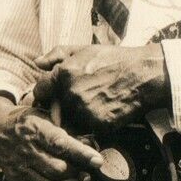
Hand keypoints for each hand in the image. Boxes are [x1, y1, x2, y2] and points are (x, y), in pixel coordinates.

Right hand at [0, 95, 102, 180]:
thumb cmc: (26, 122)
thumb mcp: (43, 116)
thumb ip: (65, 130)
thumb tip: (90, 143)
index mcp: (35, 129)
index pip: (61, 144)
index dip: (81, 154)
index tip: (98, 161)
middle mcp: (26, 150)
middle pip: (57, 169)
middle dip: (76, 173)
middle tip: (87, 172)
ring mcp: (19, 167)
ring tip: (79, 180)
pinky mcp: (14, 179)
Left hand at [32, 44, 168, 133]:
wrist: (143, 75)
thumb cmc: (113, 60)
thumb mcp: (84, 49)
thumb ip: (56, 54)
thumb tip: (37, 62)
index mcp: (63, 74)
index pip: (39, 92)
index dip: (45, 94)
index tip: (53, 95)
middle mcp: (70, 94)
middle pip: (52, 110)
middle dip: (59, 109)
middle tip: (74, 103)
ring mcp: (84, 111)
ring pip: (67, 122)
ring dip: (73, 119)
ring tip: (89, 107)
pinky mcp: (97, 125)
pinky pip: (85, 130)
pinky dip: (89, 126)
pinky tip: (100, 113)